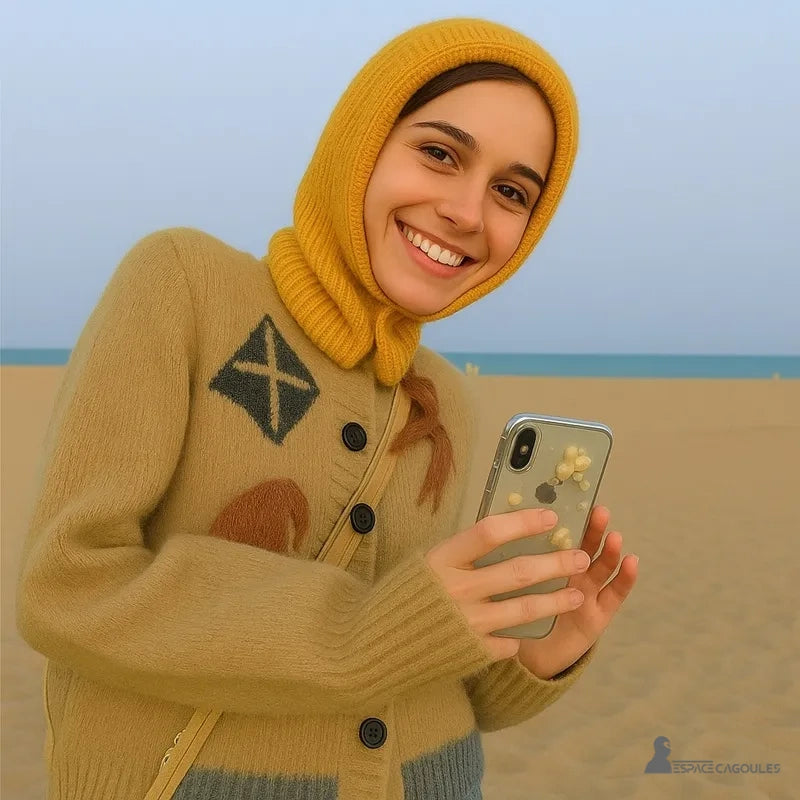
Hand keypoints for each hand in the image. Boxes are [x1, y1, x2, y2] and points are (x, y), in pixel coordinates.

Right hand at [424, 508, 589, 662]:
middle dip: (555, 563)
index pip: (489, 533)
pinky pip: (508, 642)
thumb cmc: (411, 592)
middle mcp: (456, 589)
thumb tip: (511, 529)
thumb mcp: (432, 561)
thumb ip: (465, 551)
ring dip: (556, 601)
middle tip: (580, 556)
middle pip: (517, 571)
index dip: (523, 523)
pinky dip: (520, 636)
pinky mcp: (471, 650)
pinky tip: (530, 630)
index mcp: (443, 559)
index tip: (551, 518)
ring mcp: (466, 623)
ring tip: (577, 594)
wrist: (382, 642)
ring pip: (524, 609)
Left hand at [516, 506, 637, 678]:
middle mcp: (568, 574)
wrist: (528, 657)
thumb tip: (494, 524)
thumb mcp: (502, 586)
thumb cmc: (512, 615)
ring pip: (599, 566)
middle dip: (591, 529)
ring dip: (608, 550)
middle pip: (581, 547)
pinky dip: (625, 578)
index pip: (556, 536)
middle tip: (598, 511)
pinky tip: (632, 562)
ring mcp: (586, 592)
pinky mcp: (599, 614)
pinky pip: (614, 595)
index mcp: (545, 561)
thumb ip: (504, 561)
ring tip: (614, 536)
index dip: (564, 520)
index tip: (567, 502)